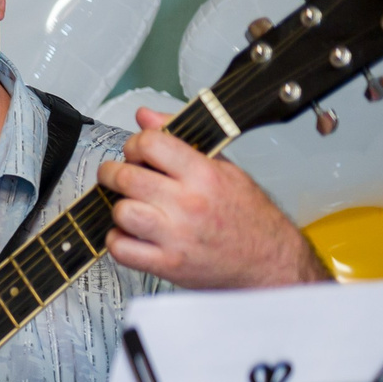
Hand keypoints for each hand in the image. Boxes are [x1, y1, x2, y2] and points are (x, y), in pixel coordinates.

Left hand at [101, 112, 327, 288]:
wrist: (269, 261)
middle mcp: (189, 204)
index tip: (137, 152)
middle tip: (118, 175)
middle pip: (127, 177)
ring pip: (121, 212)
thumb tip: (146, 117)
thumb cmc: (248, 216)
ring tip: (131, 206)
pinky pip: (121, 248)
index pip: (152, 144)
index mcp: (204, 175)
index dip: (136, 144)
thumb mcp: (224, 169)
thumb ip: (181, 141)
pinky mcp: (167, 264)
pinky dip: (118, 240)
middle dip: (113, 172)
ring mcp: (176, 236)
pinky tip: (131, 234)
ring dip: (119, 208)